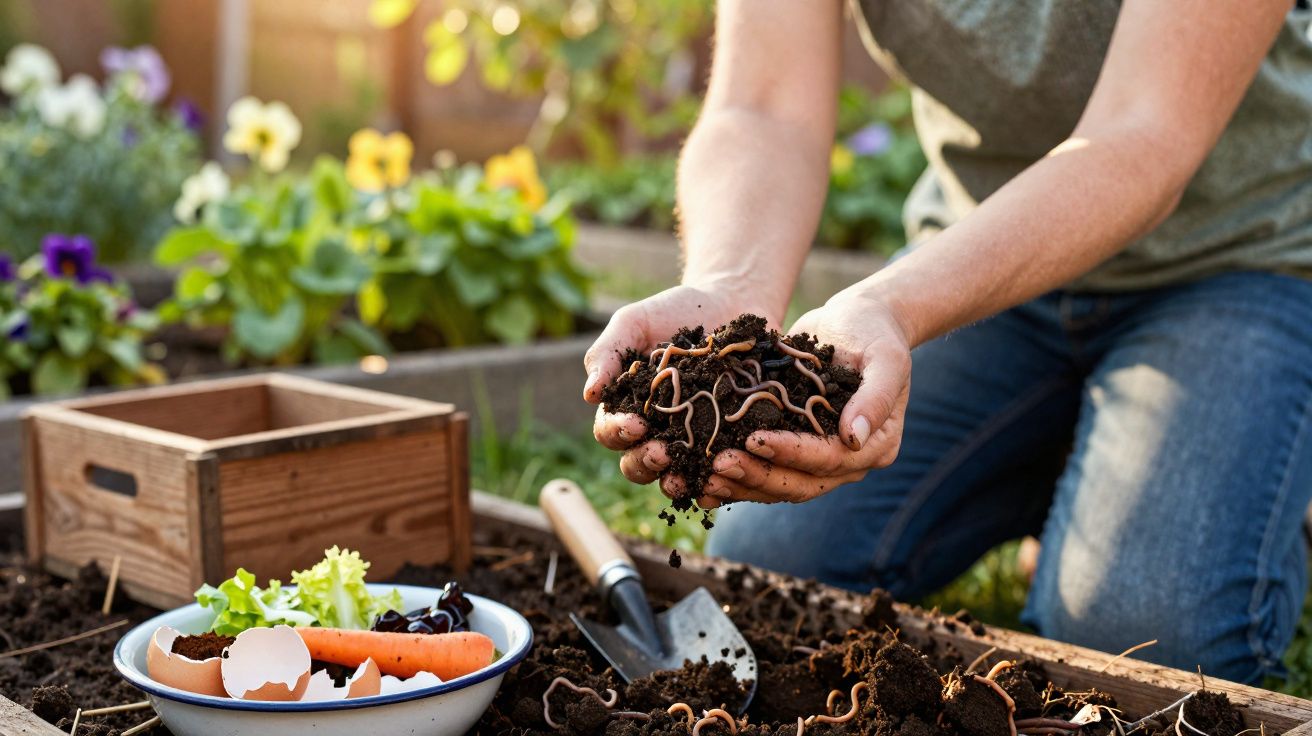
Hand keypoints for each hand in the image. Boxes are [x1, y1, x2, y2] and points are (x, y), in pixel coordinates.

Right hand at [584, 282, 777, 496]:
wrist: (730, 302)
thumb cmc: (674, 311)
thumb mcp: (635, 322)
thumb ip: (608, 354)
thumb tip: (588, 395)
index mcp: (626, 406)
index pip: (610, 431)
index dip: (618, 432)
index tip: (636, 424)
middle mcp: (653, 430)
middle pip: (635, 463)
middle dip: (644, 462)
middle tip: (661, 452)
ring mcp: (689, 440)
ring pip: (672, 475)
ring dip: (673, 480)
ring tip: (684, 474)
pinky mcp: (723, 441)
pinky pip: (715, 471)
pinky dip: (714, 480)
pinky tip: (720, 476)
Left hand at [700, 292, 910, 506]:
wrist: (855, 322)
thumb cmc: (873, 333)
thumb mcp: (885, 357)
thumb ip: (875, 396)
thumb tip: (855, 438)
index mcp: (876, 445)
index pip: (829, 458)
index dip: (791, 452)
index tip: (755, 439)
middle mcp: (847, 462)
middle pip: (799, 483)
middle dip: (757, 475)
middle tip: (718, 464)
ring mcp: (817, 459)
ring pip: (776, 485)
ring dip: (740, 483)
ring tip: (702, 477)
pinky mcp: (790, 448)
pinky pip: (762, 469)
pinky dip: (733, 477)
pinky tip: (698, 478)